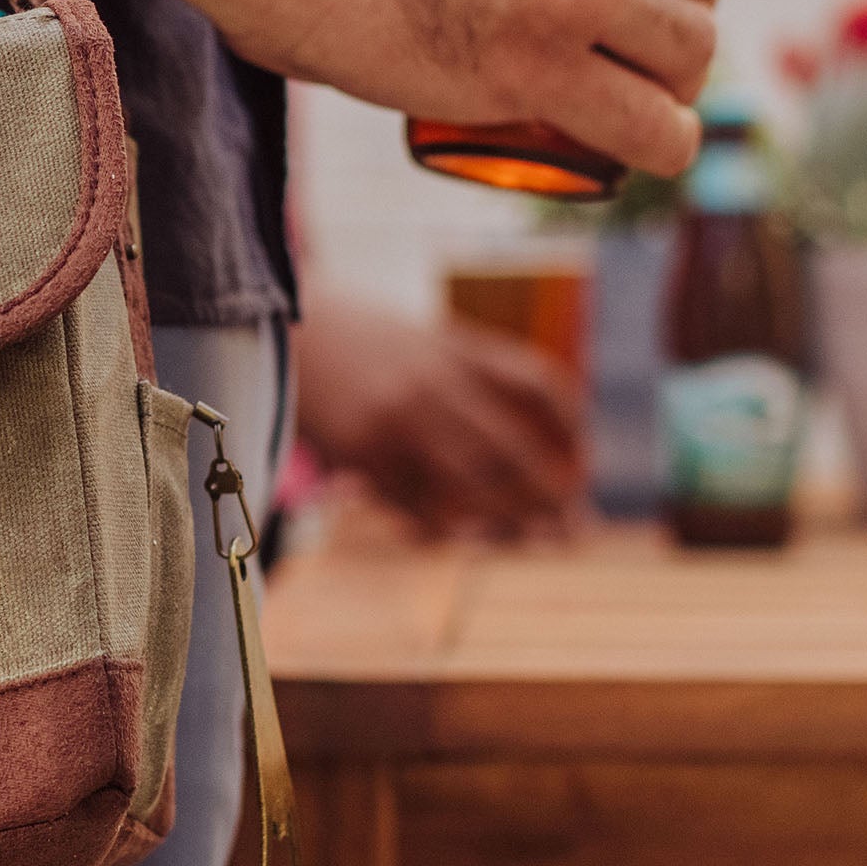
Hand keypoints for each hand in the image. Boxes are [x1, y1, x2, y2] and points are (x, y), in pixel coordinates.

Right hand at [295, 297, 582, 540]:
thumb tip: (531, 437)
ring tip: (535, 541)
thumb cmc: (361, 338)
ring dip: (508, 520)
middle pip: (511, 448)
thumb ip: (472, 373)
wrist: (282, 323)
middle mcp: (434, 382)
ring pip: (469, 482)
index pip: (538, 384)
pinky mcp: (358, 448)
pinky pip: (412, 501)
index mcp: (457, 347)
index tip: (584, 461)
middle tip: (577, 529)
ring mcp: (397, 417)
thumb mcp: (425, 339)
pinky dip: (442, 526)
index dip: (573, 427)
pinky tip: (461, 538)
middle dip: (551, 493)